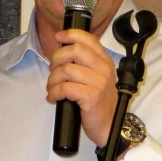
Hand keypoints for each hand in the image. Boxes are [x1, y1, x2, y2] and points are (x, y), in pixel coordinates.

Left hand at [46, 28, 117, 146]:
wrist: (109, 126)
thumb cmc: (99, 103)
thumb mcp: (96, 78)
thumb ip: (85, 64)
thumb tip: (62, 53)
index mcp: (104, 61)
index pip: (88, 39)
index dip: (70, 34)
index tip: (58, 37)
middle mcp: (103, 68)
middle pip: (74, 50)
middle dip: (56, 59)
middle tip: (53, 71)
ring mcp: (98, 82)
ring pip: (66, 70)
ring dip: (52, 79)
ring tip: (52, 88)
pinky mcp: (91, 96)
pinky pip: (64, 88)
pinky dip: (53, 92)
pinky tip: (53, 98)